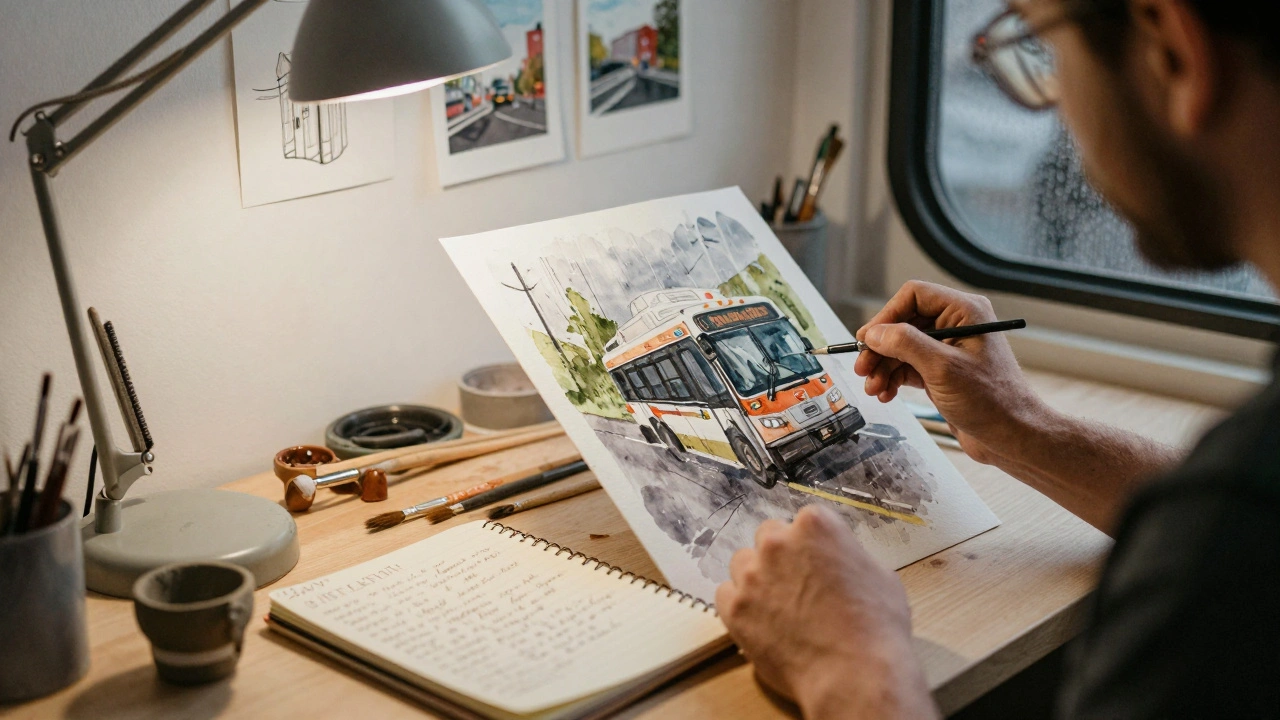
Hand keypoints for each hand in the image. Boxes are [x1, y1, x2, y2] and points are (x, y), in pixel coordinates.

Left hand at [716, 506, 937, 719]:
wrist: (854, 675)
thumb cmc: (877, 627)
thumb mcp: (880, 575)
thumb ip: (848, 556)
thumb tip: (838, 562)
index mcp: (815, 525)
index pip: (806, 520)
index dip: (814, 543)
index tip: (819, 560)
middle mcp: (777, 543)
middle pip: (769, 535)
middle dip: (782, 554)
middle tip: (798, 582)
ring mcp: (752, 575)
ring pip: (743, 563)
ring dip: (757, 576)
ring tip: (778, 604)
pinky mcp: (734, 608)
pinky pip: (726, 594)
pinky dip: (740, 604)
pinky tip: (760, 620)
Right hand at [854, 281, 1046, 465]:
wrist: (1012, 437)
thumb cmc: (992, 401)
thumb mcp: (942, 368)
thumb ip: (905, 344)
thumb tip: (874, 333)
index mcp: (965, 312)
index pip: (914, 296)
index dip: (887, 315)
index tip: (868, 338)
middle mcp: (957, 325)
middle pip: (904, 323)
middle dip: (880, 347)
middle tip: (863, 367)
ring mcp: (949, 349)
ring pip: (902, 347)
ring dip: (883, 367)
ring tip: (873, 388)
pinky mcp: (942, 372)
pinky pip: (908, 366)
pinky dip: (893, 378)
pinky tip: (885, 393)